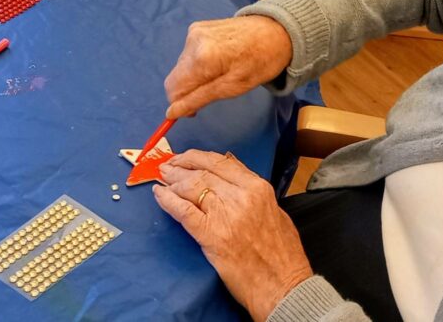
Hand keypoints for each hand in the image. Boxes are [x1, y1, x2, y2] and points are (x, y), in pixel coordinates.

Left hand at [155, 150, 312, 321]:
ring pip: (192, 187)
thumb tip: (230, 175)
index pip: (222, 162)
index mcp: (258, 188)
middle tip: (167, 166)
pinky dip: (168, 201)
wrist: (282, 286)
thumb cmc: (282, 253)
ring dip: (173, 182)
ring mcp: (225, 214)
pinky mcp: (211, 235)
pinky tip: (159, 195)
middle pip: (203, 172)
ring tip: (162, 179)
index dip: (198, 157)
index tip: (185, 157)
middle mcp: (241, 195)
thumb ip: (252, 191)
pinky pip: (184, 211)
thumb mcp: (275, 211)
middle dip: (181, 167)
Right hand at [164, 16, 292, 118]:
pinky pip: (189, 53)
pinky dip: (199, 62)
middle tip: (213, 92)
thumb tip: (171, 113)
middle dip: (189, 90)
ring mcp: (194, 31)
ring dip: (195, 76)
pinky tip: (219, 60)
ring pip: (182, 66)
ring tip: (220, 73)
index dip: (181, 104)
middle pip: (176, 77)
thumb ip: (198, 99)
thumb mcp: (231, 88)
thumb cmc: (260, 62)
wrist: (275, 31)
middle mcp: (192, 41)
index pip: (173, 88)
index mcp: (201, 57)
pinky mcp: (198, 27)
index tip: (197, 110)